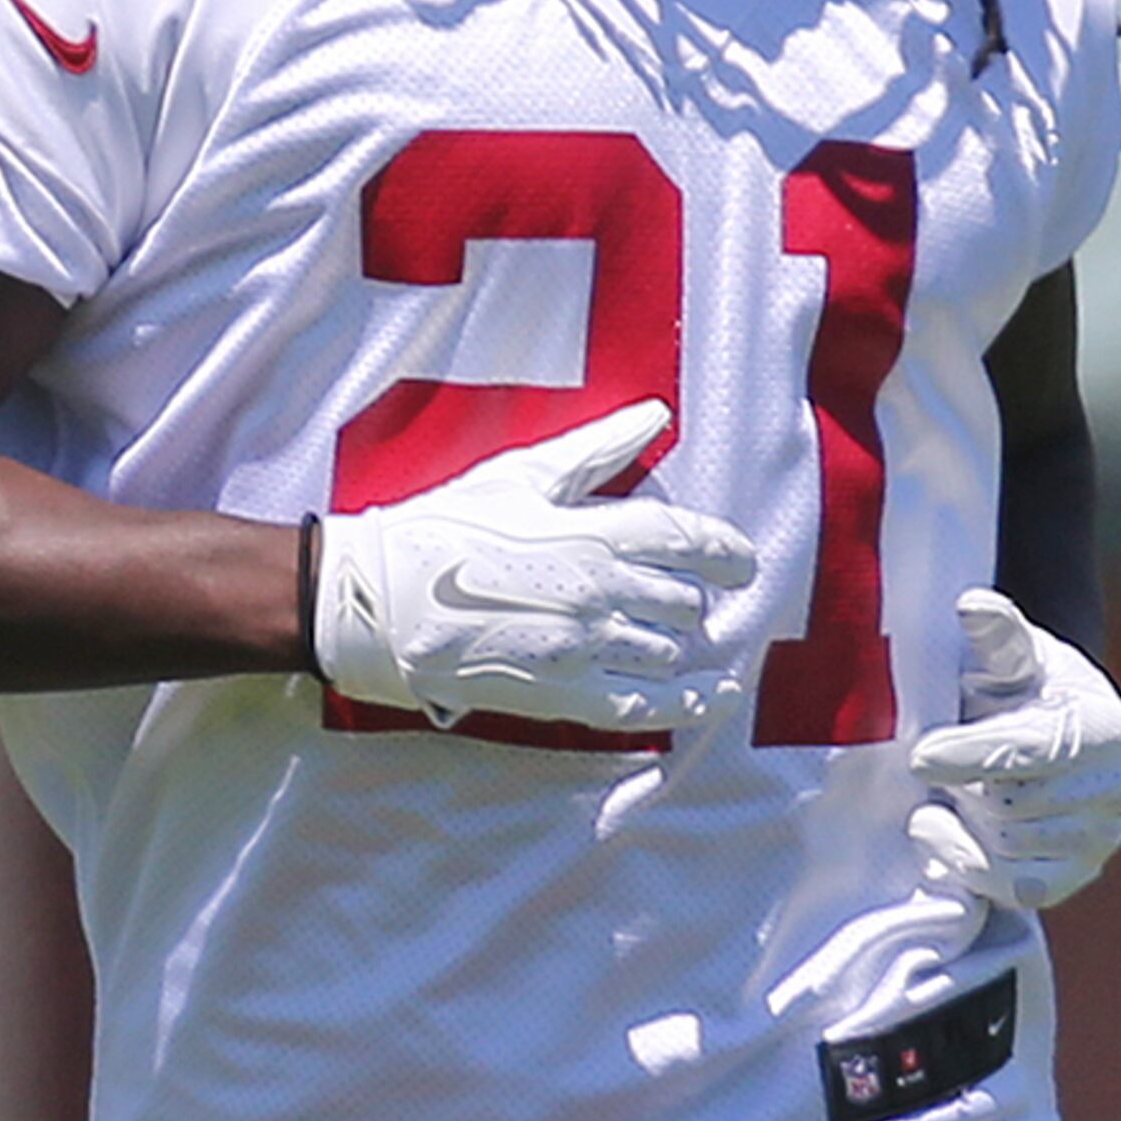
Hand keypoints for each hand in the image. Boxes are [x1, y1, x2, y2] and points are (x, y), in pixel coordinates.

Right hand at [308, 400, 754, 734]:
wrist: (378, 598)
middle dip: (690, 603)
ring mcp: (585, 646)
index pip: (692, 540)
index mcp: (597, 531)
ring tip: (684, 646)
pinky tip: (713, 699)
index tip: (742, 563)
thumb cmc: (443, 527)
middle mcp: (604, 590)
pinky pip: (647, 706)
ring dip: (683, 648)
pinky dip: (689, 705)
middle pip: (685, 602)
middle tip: (681, 603)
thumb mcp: (523, 474)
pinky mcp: (563, 694)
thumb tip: (657, 413)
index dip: (727, 553)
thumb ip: (598, 448)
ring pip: (671, 652)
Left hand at [909, 589, 1120, 912]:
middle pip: (1013, 804)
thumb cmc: (1018, 692)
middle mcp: (1115, 787)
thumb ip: (996, 636)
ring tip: (951, 790)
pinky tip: (940, 830)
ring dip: (966, 819)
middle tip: (939, 766)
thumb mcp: (1008, 658)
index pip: (1033, 751)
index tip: (919, 756)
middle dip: (966, 785)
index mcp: (1103, 726)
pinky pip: (1016, 888)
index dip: (970, 755)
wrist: (1040, 740)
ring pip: (1009, 845)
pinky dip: (970, 864)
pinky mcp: (1074, 876)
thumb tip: (972, 605)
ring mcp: (1099, 837)